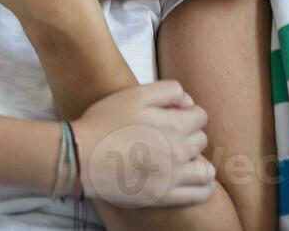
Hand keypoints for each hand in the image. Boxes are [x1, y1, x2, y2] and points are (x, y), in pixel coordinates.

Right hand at [72, 81, 214, 207]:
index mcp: (174, 124)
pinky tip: (193, 180)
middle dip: (189, 135)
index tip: (173, 117)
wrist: (82, 156)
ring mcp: (173, 177)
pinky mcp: (164, 197)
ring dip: (199, 162)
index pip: (201, 116)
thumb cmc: (105, 121)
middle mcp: (179, 151)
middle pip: (201, 140)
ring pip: (206, 169)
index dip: (188, 113)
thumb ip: (168, 91)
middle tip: (169, 137)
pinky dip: (204, 187)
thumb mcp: (135, 95)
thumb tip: (189, 103)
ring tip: (184, 160)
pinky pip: (200, 194)